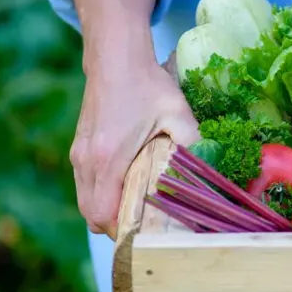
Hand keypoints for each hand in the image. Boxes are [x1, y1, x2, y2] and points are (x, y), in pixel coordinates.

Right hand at [70, 50, 199, 236]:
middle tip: (147, 227)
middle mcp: (86, 160)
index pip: (103, 214)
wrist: (116, 57)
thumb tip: (212, 173)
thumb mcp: (179, 115)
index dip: (123, 232)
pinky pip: (85, 185)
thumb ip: (194, 146)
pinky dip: (102, 195)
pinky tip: (128, 188)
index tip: (148, 234)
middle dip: (117, 227)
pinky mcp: (79, 148)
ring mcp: (78, 154)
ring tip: (140, 211)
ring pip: (85, 201)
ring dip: (108, 211)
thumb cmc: (148, 85)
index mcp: (108, 158)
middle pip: (91, 214)